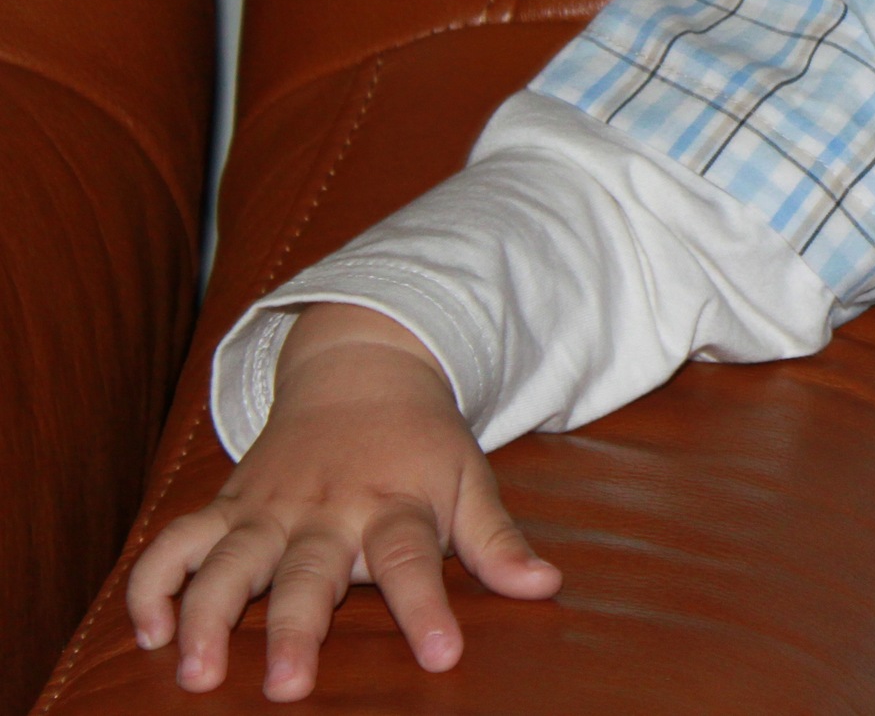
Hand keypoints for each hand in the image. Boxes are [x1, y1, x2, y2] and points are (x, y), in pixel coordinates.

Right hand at [126, 304, 561, 699]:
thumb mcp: (469, 480)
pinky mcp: (226, 506)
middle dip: (295, 629)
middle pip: (307, 573)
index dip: (427, 608)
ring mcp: (268, 508)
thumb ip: (498, 541)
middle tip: (287, 687)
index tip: (442, 655)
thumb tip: (548, 585)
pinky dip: (154, 582)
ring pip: (227, 560)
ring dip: (205, 614)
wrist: (362, 369)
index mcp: (392, 504)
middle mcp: (326, 509)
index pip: (412, 560)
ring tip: (196, 672)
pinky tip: (148, 633)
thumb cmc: (420, 444)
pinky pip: (175, 542)